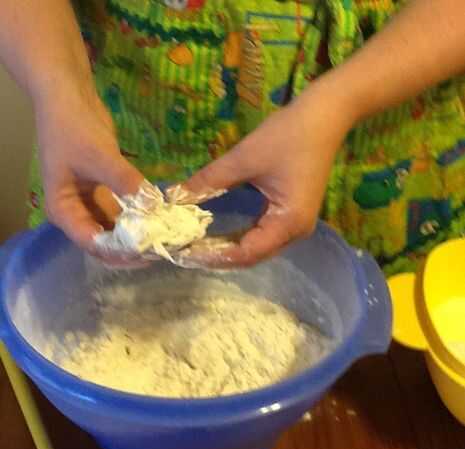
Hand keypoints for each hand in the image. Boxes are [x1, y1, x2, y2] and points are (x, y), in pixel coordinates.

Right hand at [35, 86, 143, 261]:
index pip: (92, 243)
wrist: (69, 96)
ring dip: (138, 238)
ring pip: (116, 232)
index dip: (119, 251)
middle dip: (131, 250)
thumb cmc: (74, 127)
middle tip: (160, 250)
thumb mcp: (100, 156)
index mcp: (64, 211)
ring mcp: (91, 205)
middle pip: (104, 245)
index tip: (147, 251)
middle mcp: (76, 214)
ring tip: (164, 241)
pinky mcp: (105, 195)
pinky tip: (160, 222)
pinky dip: (140, 220)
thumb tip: (154, 206)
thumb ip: (126, 183)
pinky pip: (124, 215)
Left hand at [184, 82, 351, 267]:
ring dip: (228, 249)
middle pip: (252, 257)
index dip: (214, 255)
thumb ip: (209, 181)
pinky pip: (263, 236)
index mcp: (288, 223)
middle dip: (219, 256)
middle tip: (185, 251)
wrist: (325, 115)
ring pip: (257, 249)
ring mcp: (296, 226)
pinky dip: (240, 238)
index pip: (246, 253)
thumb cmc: (288, 135)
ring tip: (197, 246)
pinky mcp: (293, 216)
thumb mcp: (244, 158)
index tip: (185, 250)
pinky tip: (218, 235)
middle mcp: (295, 233)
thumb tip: (174, 196)